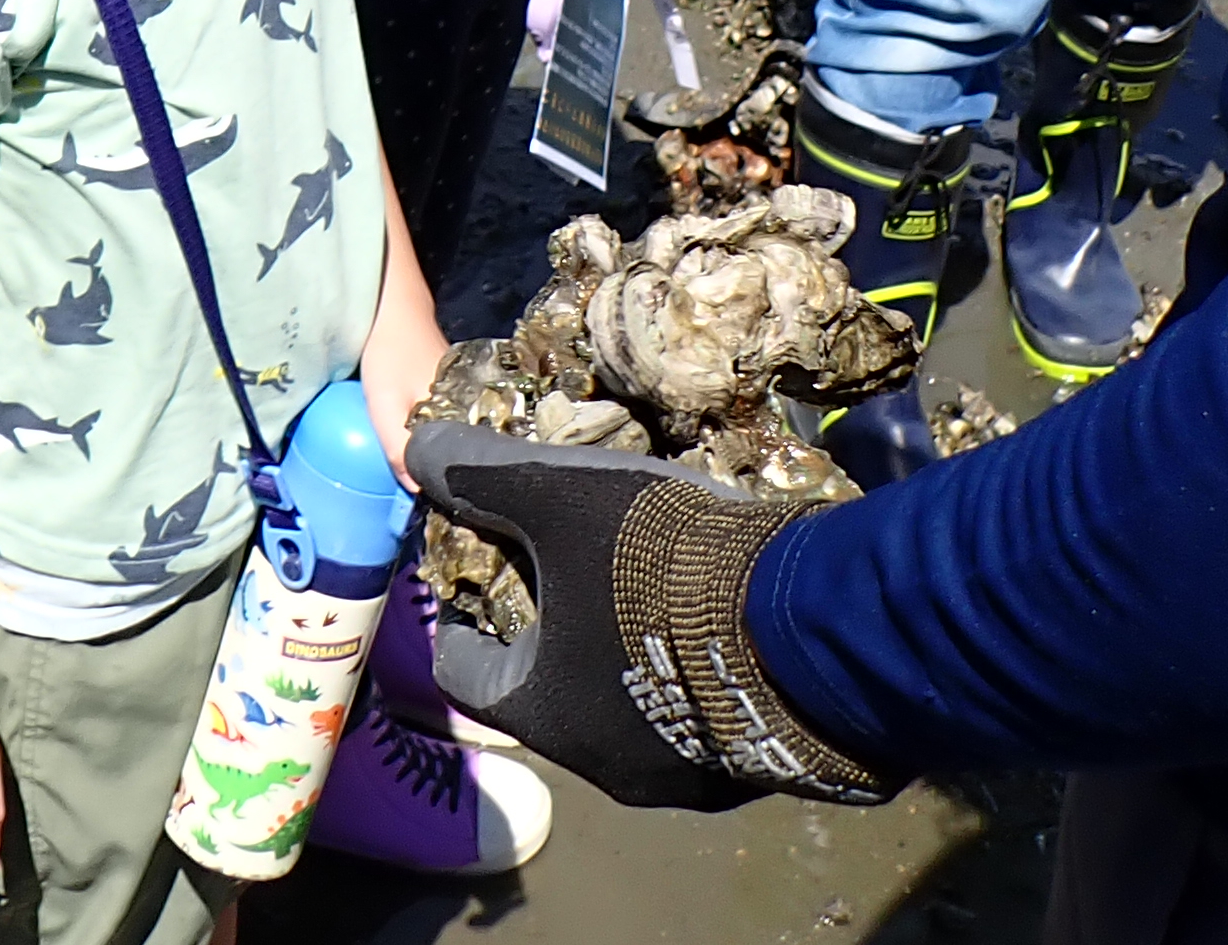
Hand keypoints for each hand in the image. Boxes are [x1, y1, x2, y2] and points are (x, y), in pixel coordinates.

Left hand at [407, 427, 887, 809]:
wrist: (813, 626)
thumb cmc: (660, 567)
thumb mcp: (557, 497)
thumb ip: (480, 476)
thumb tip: (413, 448)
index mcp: (542, 714)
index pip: (465, 672)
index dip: (462, 614)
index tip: (478, 569)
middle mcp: (605, 767)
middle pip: (549, 692)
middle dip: (550, 630)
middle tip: (568, 565)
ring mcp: (686, 778)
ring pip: (628, 709)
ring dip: (623, 655)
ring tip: (644, 586)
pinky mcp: (755, 768)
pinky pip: (701, 719)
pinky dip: (691, 674)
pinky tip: (712, 621)